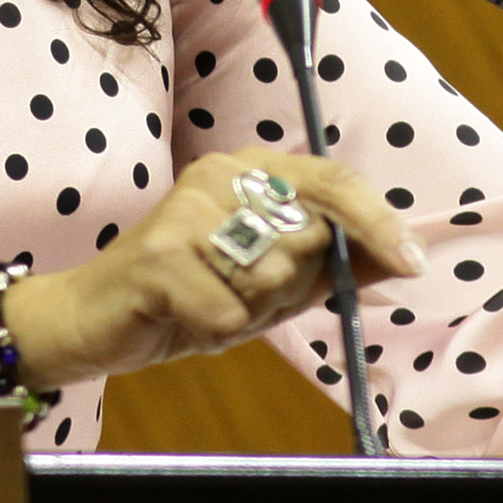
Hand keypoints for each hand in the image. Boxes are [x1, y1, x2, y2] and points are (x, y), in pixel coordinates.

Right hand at [1, 152, 424, 391]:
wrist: (89, 323)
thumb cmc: (184, 299)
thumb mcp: (269, 285)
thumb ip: (333, 266)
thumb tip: (405, 258)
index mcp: (249, 170)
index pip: (333, 180)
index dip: (377, 221)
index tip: (413, 262)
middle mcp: (218, 174)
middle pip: (308, 243)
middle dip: (288, 292)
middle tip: (239, 298)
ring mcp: (186, 209)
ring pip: (272, 281)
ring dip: (247, 314)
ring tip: (205, 306)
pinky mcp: (161, 252)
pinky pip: (231, 313)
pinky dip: (214, 332)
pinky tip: (182, 319)